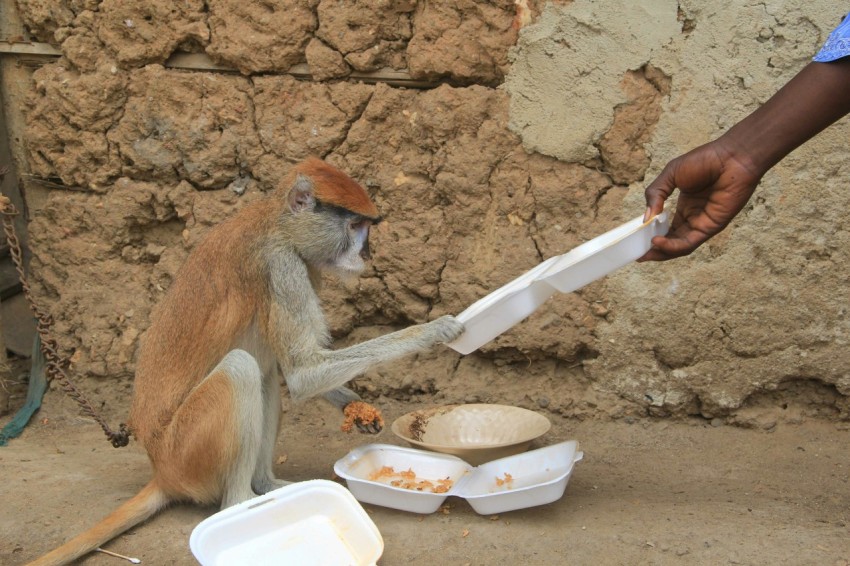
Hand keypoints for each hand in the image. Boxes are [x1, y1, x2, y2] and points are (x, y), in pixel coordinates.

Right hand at [639, 140, 760, 260]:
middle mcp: (693, 217)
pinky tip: (658, 242)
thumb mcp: (671, 174)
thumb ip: (655, 194)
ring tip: (647, 253)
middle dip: (655, 250)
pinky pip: (690, 243)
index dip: (651, 236)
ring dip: (663, 252)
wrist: (731, 157)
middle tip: (639, 255)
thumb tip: (646, 218)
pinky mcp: (712, 227)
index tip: (636, 241)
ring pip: (680, 246)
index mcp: (684, 206)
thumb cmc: (704, 160)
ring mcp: (702, 223)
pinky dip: (673, 246)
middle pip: (672, 241)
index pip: (666, 228)